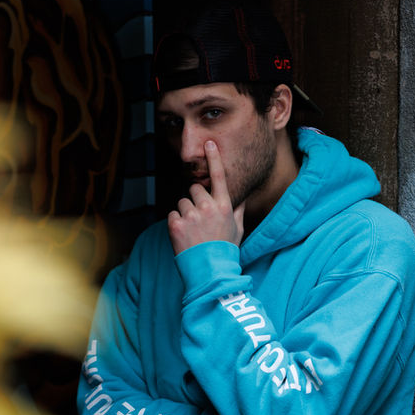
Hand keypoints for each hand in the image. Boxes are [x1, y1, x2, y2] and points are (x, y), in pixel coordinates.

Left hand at [167, 140, 244, 254]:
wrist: (210, 272)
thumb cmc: (225, 251)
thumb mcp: (237, 229)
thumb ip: (237, 210)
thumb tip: (241, 197)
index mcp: (225, 206)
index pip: (219, 176)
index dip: (214, 158)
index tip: (209, 143)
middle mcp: (208, 207)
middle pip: (195, 188)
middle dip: (195, 199)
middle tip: (200, 219)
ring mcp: (191, 215)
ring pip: (182, 202)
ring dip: (185, 213)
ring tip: (193, 231)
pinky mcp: (176, 224)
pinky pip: (172, 214)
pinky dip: (176, 224)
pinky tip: (184, 236)